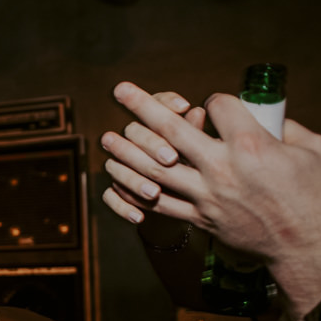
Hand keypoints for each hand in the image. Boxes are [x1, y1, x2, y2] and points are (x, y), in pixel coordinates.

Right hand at [100, 86, 203, 223]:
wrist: (207, 204)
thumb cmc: (211, 170)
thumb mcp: (210, 152)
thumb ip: (199, 134)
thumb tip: (198, 112)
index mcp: (160, 125)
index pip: (155, 104)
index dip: (165, 102)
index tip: (185, 107)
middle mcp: (138, 142)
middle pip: (132, 132)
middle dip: (151, 144)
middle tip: (172, 158)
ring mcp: (125, 167)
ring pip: (116, 167)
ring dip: (133, 180)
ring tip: (154, 192)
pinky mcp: (121, 191)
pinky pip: (110, 196)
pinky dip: (122, 206)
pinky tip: (139, 217)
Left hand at [102, 82, 320, 265]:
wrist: (311, 248)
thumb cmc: (319, 197)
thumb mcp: (315, 151)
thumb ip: (287, 128)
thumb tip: (268, 116)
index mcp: (252, 146)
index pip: (218, 107)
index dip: (215, 101)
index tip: (218, 106)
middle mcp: (222, 169)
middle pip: (171, 131)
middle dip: (143, 107)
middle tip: (120, 90)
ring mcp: (207, 197)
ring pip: (154, 169)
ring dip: (127, 150)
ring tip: (108, 136)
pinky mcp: (200, 220)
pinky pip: (159, 205)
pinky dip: (136, 192)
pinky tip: (119, 181)